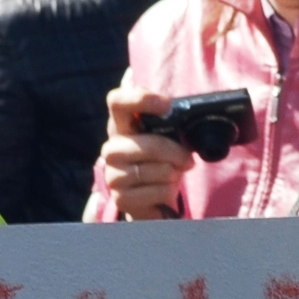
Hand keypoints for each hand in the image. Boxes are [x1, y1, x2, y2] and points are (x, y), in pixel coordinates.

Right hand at [99, 84, 192, 219]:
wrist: (150, 198)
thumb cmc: (160, 161)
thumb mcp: (165, 138)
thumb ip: (170, 124)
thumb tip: (186, 118)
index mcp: (121, 126)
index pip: (117, 102)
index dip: (141, 99)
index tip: (166, 105)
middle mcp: (111, 148)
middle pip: (148, 144)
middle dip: (175, 152)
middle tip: (187, 158)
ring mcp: (113, 174)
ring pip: (156, 170)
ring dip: (173, 173)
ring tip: (172, 174)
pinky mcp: (121, 199)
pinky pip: (157, 191)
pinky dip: (169, 191)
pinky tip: (164, 190)